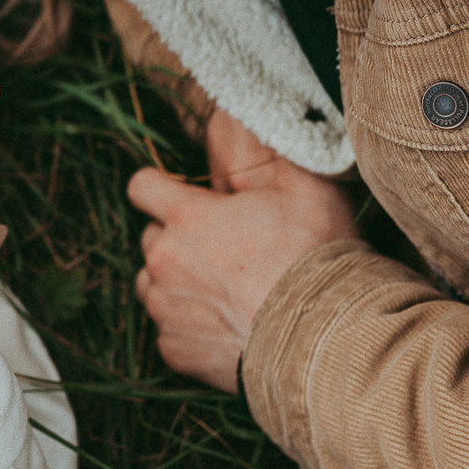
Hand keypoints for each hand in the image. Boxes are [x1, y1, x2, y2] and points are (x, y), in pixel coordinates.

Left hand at [129, 109, 357, 391]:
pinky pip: (168, 329)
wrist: (326, 340)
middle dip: (178, 238)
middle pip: (151, 237)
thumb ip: (262, 152)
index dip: (164, 187)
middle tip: (225, 248)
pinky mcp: (174, 350)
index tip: (189, 199)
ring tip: (224, 287)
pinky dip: (189, 325)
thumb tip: (240, 117)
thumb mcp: (302, 188)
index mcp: (187, 218)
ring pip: (153, 284)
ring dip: (177, 281)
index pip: (142, 186)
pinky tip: (227, 322)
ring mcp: (166, 309)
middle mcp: (164, 262)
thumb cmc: (316, 259)